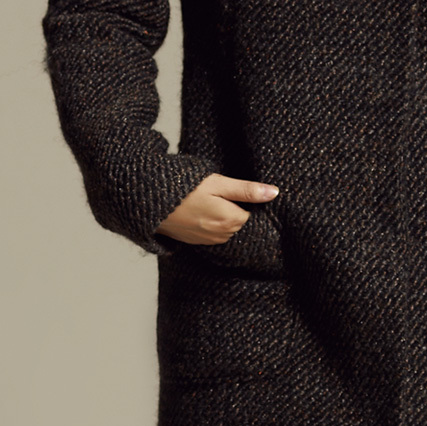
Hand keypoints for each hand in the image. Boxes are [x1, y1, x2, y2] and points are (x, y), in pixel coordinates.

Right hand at [155, 173, 279, 244]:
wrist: (152, 201)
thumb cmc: (185, 188)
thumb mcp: (219, 183)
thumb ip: (247, 190)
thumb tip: (274, 192)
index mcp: (229, 220)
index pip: (249, 212)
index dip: (241, 199)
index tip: (227, 190)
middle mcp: (220, 235)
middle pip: (238, 221)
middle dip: (232, 208)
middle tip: (214, 194)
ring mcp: (206, 241)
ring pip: (226, 229)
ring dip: (220, 217)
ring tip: (204, 201)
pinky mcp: (195, 242)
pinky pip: (212, 234)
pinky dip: (209, 224)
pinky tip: (197, 212)